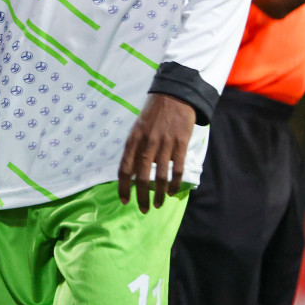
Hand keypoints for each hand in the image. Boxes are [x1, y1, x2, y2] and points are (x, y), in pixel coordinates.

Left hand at [117, 94, 193, 213]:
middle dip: (141, 196)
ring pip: (160, 175)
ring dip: (158, 194)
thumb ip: (135, 148)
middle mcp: (147, 142)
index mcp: (133, 139)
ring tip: (157, 205)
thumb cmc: (153, 114)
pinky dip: (174, 183)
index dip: (123, 186)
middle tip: (143, 209)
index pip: (125, 167)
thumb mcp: (138, 128)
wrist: (174, 95)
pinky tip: (171, 192)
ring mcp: (165, 143)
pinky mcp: (180, 143)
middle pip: (142, 176)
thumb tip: (131, 173)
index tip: (124, 200)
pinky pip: (177, 168)